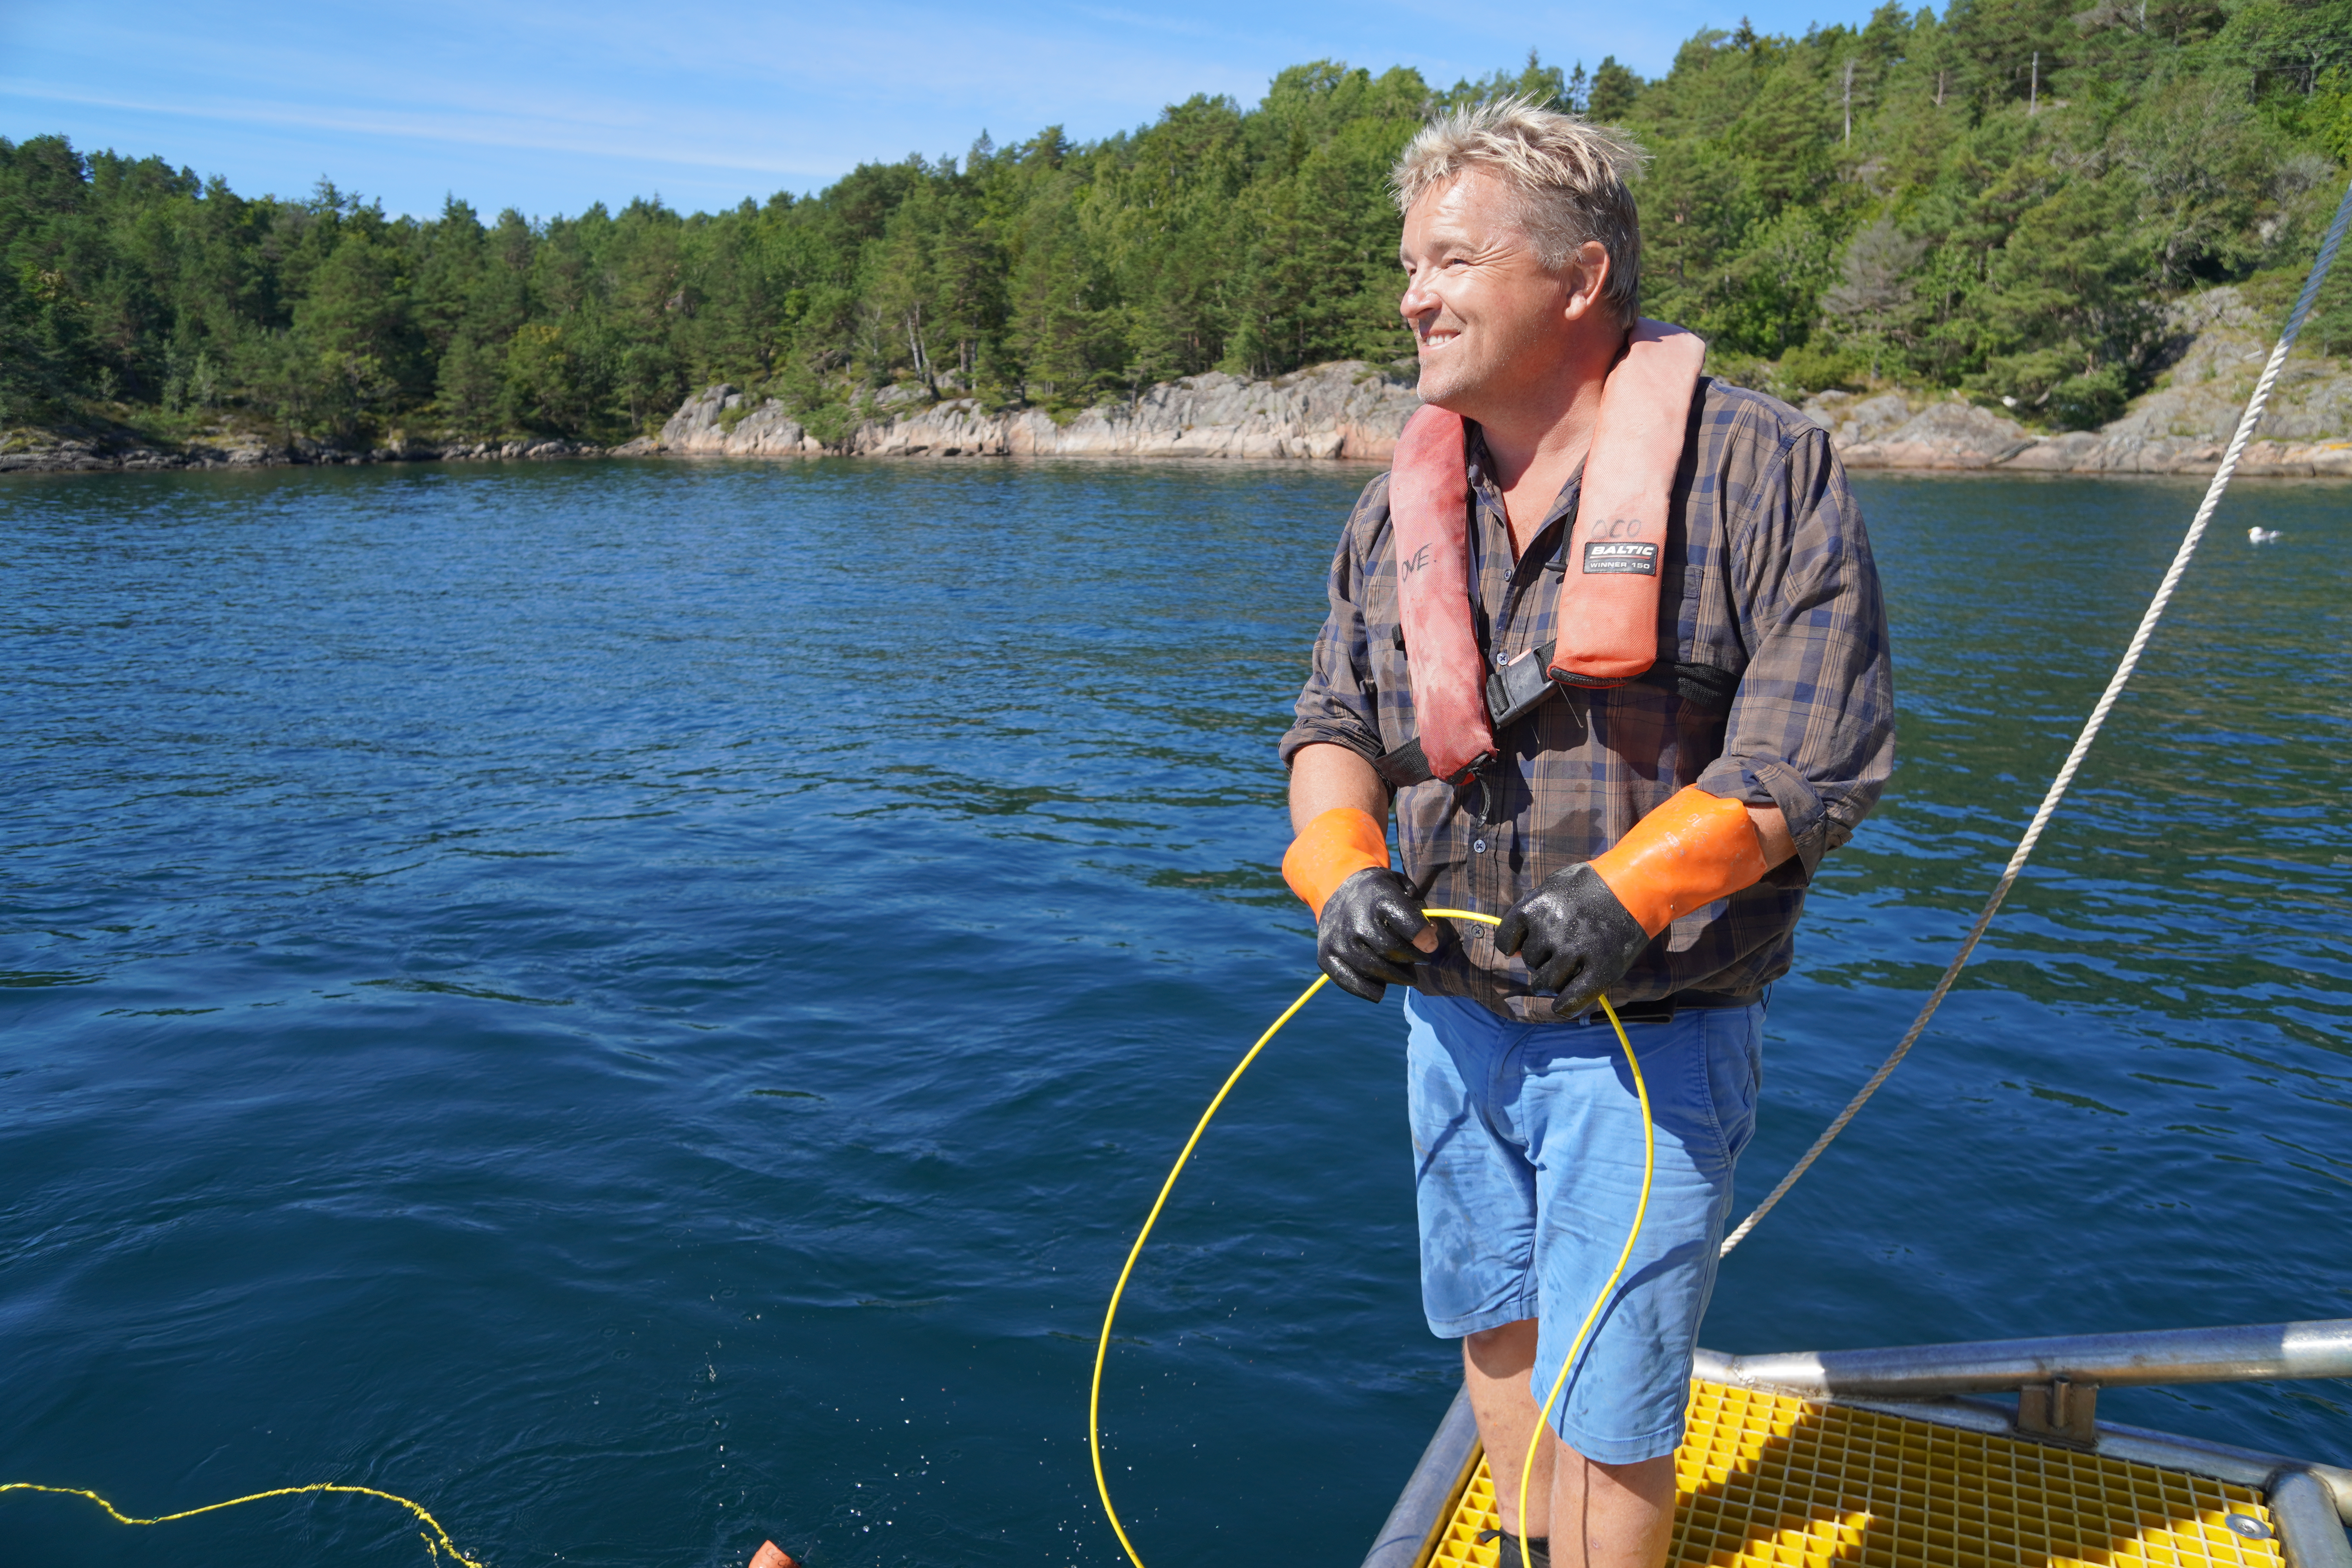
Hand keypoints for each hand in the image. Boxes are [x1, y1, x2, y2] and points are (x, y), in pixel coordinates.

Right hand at [1317, 867, 1434, 1002]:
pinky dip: (1369, 990)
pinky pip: (1349, 982)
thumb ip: (1419, 909)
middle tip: (1420, 960)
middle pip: (1390, 949)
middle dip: (1411, 960)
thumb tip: (1429, 939)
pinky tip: (1381, 988)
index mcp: (1378, 897)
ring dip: (1395, 977)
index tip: (1430, 945)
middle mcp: (1355, 917)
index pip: (1407, 923)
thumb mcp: (1401, 887)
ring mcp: (1337, 938)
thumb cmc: (1380, 894)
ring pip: (1372, 968)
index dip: (1424, 938)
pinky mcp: (1325, 955)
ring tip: (1406, 975)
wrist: (1337, 889)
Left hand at [1493, 863, 1651, 1010]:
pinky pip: (1570, 1001)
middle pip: (1529, 963)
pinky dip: (1565, 1007)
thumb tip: (1511, 950)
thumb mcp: (1553, 886)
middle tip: (1562, 949)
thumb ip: (1530, 913)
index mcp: (1533, 908)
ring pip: (1545, 984)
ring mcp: (1574, 952)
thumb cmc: (1591, 886)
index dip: (1516, 945)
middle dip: (1541, 960)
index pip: (1506, 941)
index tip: (1528, 944)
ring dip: (1553, 981)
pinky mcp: (1600, 970)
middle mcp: (1549, 931)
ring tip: (1570, 969)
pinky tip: (1565, 1004)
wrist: (1635, 886)